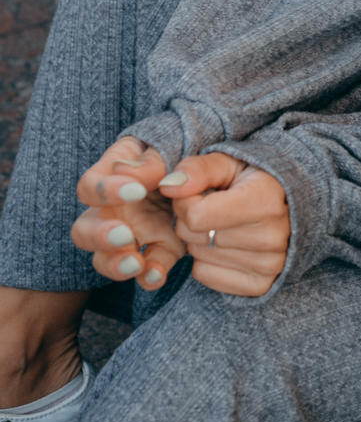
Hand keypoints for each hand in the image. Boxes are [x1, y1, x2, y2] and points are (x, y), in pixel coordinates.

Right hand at [73, 137, 184, 290]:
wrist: (214, 172)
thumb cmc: (185, 150)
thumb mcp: (171, 144)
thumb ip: (153, 159)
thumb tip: (129, 172)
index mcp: (113, 174)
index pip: (89, 186)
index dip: (105, 191)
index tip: (137, 192)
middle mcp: (115, 208)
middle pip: (83, 230)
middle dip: (99, 236)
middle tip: (125, 235)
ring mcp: (134, 233)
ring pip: (105, 259)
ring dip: (116, 264)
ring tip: (137, 263)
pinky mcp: (160, 251)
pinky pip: (146, 271)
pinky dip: (150, 276)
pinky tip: (158, 275)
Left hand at [160, 154, 289, 298]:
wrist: (289, 206)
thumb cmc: (253, 181)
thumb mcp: (229, 164)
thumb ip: (198, 169)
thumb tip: (168, 185)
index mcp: (265, 200)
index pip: (196, 216)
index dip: (186, 201)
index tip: (198, 192)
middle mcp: (271, 236)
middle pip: (194, 235)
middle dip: (190, 219)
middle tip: (210, 207)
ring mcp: (269, 265)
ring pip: (198, 256)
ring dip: (199, 239)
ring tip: (221, 223)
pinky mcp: (260, 285)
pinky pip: (205, 275)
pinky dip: (206, 260)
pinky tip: (225, 244)